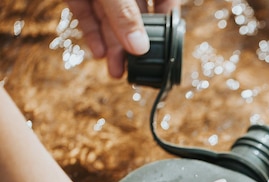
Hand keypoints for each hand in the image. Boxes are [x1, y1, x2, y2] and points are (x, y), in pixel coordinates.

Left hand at [65, 0, 179, 77]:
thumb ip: (125, 15)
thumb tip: (139, 49)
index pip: (165, 4)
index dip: (167, 26)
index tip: (166, 51)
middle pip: (134, 19)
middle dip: (133, 47)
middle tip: (134, 72)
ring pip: (109, 21)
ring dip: (112, 47)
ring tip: (116, 72)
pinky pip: (86, 14)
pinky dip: (91, 33)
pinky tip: (98, 53)